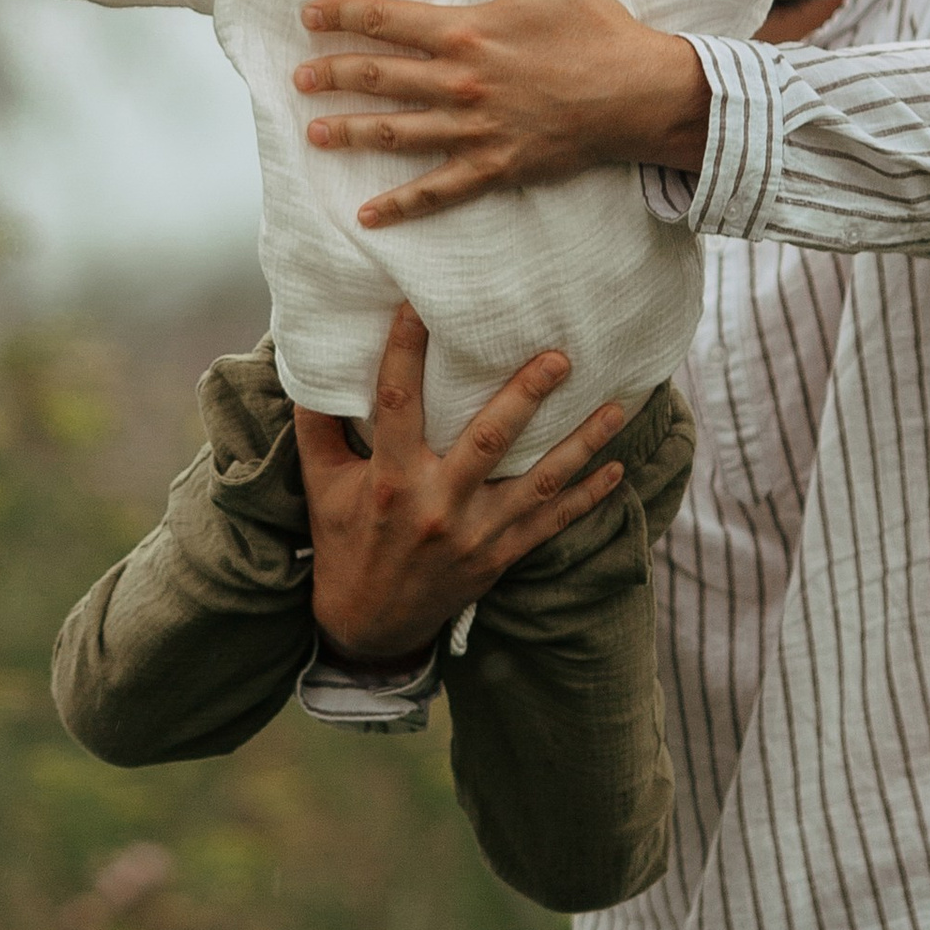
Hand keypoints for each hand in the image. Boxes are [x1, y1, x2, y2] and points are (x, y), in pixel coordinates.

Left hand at [294, 0, 709, 225]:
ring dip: (350, 133)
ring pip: (396, 133)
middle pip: (379, 78)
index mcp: (468, 32)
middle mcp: (461, 82)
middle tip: (298, 77)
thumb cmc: (595, 28)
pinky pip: (438, 190)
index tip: (310, 16)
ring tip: (314, 133)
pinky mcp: (494, 166)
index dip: (342, 17)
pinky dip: (401, 205)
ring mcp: (475, 129)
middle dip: (332, 76)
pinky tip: (367, 214)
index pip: (386, 20)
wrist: (640, 93)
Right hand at [297, 306, 630, 661]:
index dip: (405, 351)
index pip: (398, 403)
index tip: (419, 306)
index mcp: (390, 480)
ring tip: (615, 406)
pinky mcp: (501, 556)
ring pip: (539, 482)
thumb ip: (318, 425)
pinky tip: (617, 468)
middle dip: (527, 396)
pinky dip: (589, 497)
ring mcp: (476, 534)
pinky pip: (553, 523)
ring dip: (581, 444)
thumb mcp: (320, 484)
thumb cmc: (344, 541)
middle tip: (560, 357)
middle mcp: (437, 505)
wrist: (369, 623)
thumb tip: (312, 364)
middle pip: (488, 440)